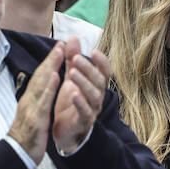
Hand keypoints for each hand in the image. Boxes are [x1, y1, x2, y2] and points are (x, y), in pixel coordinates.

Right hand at [7, 42, 65, 163]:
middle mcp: (29, 100)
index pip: (40, 78)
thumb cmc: (25, 136)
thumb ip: (37, 102)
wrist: (16, 154)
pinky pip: (43, 101)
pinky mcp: (36, 119)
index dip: (50, 63)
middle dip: (51, 59)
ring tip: (60, 53)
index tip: (60, 49)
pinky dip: (49, 87)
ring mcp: (31, 109)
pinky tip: (56, 77)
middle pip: (40, 76)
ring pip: (41, 84)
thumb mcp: (32, 115)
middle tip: (62, 44)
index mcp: (30, 100)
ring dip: (51, 67)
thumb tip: (43, 90)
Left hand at [51, 37, 111, 154]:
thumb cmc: (69, 102)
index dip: (102, 61)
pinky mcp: (83, 122)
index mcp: (96, 85)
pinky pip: (85, 112)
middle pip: (99, 81)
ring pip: (93, 95)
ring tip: (72, 73)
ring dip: (83, 83)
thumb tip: (73, 38)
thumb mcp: (70, 78)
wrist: (64, 130)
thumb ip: (71, 59)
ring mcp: (92, 110)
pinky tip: (73, 95)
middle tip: (76, 59)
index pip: (105, 71)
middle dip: (88, 69)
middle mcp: (97, 97)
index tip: (93, 51)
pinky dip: (80, 103)